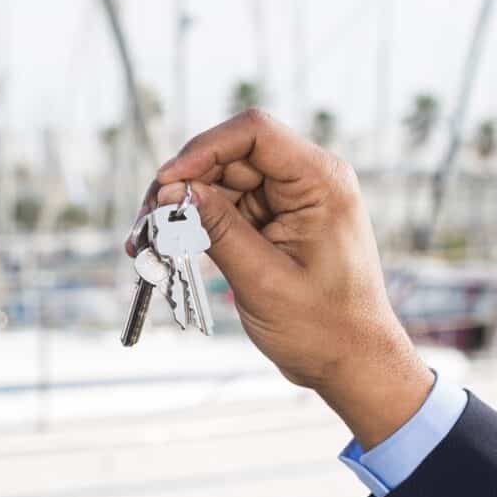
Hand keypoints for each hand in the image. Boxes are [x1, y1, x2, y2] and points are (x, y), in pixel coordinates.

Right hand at [146, 110, 431, 446]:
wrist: (352, 363)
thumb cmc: (324, 327)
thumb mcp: (263, 279)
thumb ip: (218, 229)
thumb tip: (174, 190)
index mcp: (320, 182)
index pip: (253, 133)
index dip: (202, 150)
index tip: (165, 184)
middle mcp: (306, 181)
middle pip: (228, 156)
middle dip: (182, 184)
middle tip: (144, 223)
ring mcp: (288, 201)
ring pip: (220, 183)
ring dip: (181, 208)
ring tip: (145, 243)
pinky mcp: (273, 223)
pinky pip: (225, 210)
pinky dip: (194, 225)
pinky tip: (165, 247)